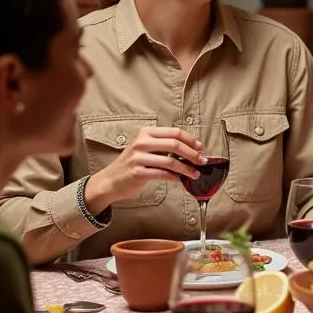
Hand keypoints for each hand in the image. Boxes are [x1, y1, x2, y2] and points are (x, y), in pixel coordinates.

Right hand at [84, 127, 203, 213]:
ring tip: (195, 174)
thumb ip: (164, 146)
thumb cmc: (133, 164)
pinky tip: (180, 180)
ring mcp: (138, 157)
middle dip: (192, 154)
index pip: (174, 132)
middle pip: (175, 144)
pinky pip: (162, 174)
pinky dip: (174, 177)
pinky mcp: (137, 172)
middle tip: (202, 161)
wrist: (110, 180)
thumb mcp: (146, 149)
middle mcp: (141, 142)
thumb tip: (192, 150)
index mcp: (146, 133)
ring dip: (186, 169)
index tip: (201, 147)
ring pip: (170, 161)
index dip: (191, 140)